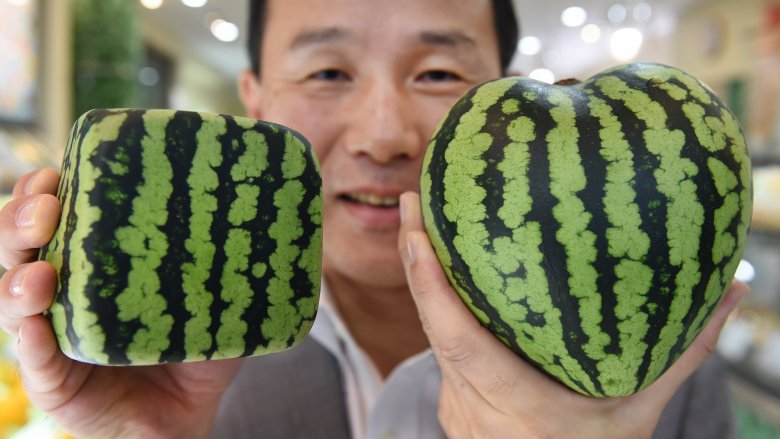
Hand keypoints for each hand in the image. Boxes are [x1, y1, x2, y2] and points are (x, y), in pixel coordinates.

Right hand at [0, 169, 242, 438]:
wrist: (189, 412)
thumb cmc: (196, 344)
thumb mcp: (218, 294)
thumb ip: (236, 259)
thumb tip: (286, 210)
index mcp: (93, 260)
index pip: (54, 215)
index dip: (44, 190)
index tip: (61, 168)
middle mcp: (62, 290)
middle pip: (20, 246)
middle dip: (20, 220)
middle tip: (48, 209)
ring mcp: (52, 334)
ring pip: (13, 300)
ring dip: (18, 280)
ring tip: (41, 273)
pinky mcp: (54, 380)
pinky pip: (36, 360)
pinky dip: (32, 343)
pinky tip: (38, 327)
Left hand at [398, 192, 748, 438]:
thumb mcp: (640, 409)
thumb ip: (680, 352)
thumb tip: (728, 290)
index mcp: (516, 401)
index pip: (459, 339)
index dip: (431, 286)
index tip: (416, 234)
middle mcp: (473, 400)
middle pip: (431, 324)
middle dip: (414, 259)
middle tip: (412, 198)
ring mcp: (456, 402)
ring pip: (428, 331)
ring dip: (419, 274)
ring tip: (418, 213)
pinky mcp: (453, 397)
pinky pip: (436, 341)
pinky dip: (432, 300)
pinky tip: (435, 261)